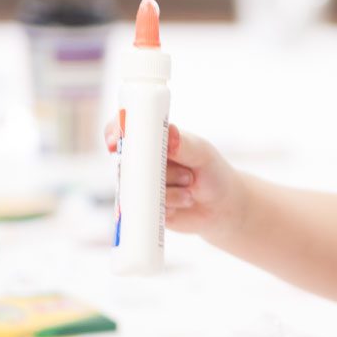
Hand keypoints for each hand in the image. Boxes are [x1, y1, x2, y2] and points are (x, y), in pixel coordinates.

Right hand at [104, 118, 245, 240]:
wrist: (221, 206)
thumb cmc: (212, 172)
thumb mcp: (203, 154)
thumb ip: (185, 144)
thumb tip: (169, 133)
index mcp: (154, 139)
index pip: (126, 129)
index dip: (115, 132)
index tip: (116, 143)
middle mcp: (143, 160)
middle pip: (128, 162)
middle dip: (158, 172)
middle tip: (188, 177)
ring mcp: (142, 184)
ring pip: (139, 187)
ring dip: (169, 190)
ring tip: (190, 188)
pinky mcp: (145, 206)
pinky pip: (145, 207)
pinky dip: (168, 206)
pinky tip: (184, 202)